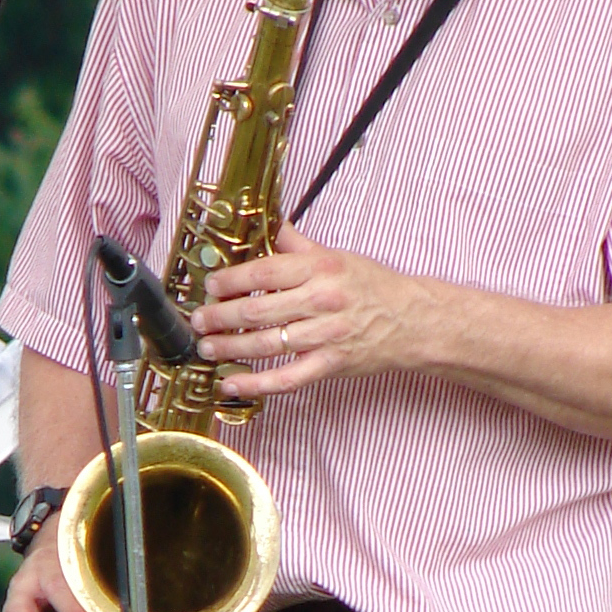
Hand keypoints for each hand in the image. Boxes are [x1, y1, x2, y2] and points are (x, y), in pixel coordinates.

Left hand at [190, 220, 422, 395]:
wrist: (414, 321)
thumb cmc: (375, 288)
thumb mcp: (338, 256)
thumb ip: (300, 246)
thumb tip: (272, 226)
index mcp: (320, 269)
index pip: (264, 273)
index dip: (231, 281)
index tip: (211, 286)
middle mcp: (321, 300)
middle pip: (258, 310)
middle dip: (220, 317)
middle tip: (198, 320)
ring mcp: (326, 335)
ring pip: (266, 344)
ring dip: (230, 348)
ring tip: (206, 347)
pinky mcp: (331, 364)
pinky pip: (287, 378)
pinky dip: (256, 385)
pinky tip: (231, 385)